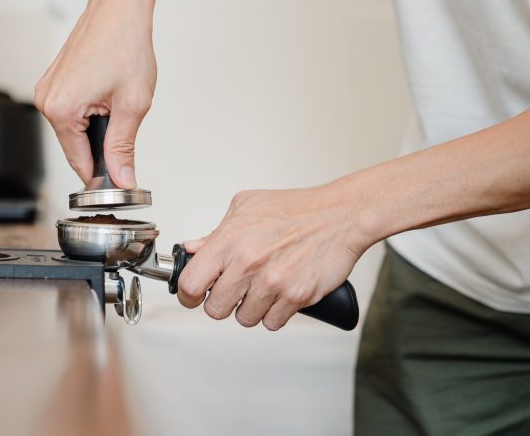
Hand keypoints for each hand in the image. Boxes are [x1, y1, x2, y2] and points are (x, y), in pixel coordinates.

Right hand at [34, 0, 160, 188]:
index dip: (103, 175)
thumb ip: (124, 147)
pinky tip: (106, 92)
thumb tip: (122, 178)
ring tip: (116, 100)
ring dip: (97, 126)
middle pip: (76, 147)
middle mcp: (47, 100)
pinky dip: (91, 111)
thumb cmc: (124, 43)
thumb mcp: (133, 104)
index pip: (79, 163)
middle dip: (102, 145)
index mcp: (61, 110)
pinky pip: (72, 111)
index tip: (120, 180)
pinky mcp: (53, 82)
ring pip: (75, 130)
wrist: (120, 9)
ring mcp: (47, 90)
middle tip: (125, 123)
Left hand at [177, 187, 373, 329]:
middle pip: (215, 310)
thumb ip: (216, 232)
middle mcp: (248, 263)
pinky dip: (275, 313)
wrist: (341, 215)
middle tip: (234, 290)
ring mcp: (273, 283)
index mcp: (229, 240)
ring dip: (251, 308)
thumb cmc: (295, 209)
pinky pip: (272, 322)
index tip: (194, 295)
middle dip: (222, 303)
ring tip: (262, 288)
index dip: (188, 295)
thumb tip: (192, 250)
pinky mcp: (296, 297)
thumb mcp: (245, 207)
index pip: (190, 283)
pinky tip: (280, 294)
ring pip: (244, 319)